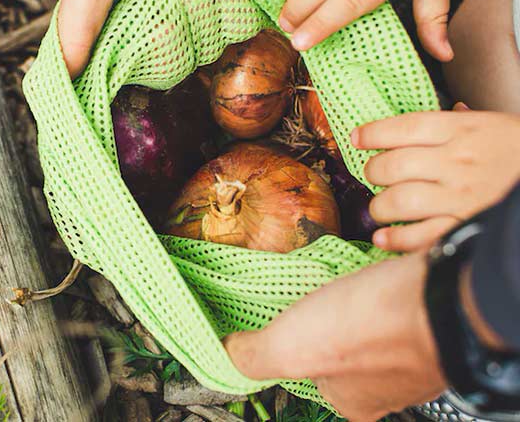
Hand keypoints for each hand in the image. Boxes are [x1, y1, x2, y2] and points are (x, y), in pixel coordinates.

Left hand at [224, 253, 445, 421]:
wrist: (443, 293)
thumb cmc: (373, 328)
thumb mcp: (288, 346)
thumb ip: (253, 356)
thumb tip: (225, 354)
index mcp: (350, 399)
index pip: (305, 374)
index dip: (286, 344)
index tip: (278, 318)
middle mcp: (383, 381)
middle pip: (336, 347)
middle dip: (320, 317)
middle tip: (305, 292)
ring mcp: (408, 347)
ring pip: (365, 323)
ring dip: (347, 299)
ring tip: (331, 279)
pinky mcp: (423, 313)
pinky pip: (388, 300)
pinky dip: (374, 285)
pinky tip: (363, 271)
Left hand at [353, 105, 519, 251]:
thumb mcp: (497, 125)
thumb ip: (460, 122)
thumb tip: (433, 116)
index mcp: (464, 130)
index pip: (402, 127)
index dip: (372, 133)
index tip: (356, 138)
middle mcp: (458, 162)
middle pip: (391, 165)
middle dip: (373, 171)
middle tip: (375, 175)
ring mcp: (462, 198)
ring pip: (398, 201)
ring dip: (379, 207)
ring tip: (380, 208)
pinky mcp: (465, 227)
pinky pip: (418, 237)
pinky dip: (394, 240)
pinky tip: (383, 237)